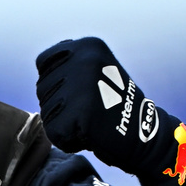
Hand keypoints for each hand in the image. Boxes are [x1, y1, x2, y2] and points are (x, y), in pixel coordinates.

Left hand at [35, 37, 163, 170]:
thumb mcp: (95, 70)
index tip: (73, 93)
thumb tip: (42, 67)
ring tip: (90, 121)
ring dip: (63, 123)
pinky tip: (90, 135)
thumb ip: (69, 65)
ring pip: (46, 112)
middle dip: (59, 105)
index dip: (54, 82)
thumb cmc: (114, 105)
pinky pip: (55, 132)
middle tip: (89, 110)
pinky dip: (68, 140)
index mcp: (88, 46)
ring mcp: (82, 86)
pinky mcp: (81, 114)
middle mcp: (83, 61)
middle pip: (42, 89)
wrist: (143, 134)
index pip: (43, 62)